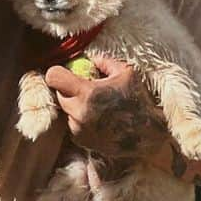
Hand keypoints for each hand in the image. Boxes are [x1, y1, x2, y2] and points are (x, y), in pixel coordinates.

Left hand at [43, 56, 168, 176]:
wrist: (147, 136)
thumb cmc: (137, 101)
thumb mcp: (126, 73)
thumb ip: (104, 62)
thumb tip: (89, 60)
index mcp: (87, 93)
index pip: (53, 77)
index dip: (57, 72)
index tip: (66, 73)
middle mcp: (79, 113)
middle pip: (59, 94)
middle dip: (69, 90)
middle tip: (85, 89)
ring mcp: (78, 129)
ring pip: (66, 110)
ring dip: (75, 106)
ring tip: (97, 107)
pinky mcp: (80, 141)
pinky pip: (73, 124)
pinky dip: (80, 120)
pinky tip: (99, 120)